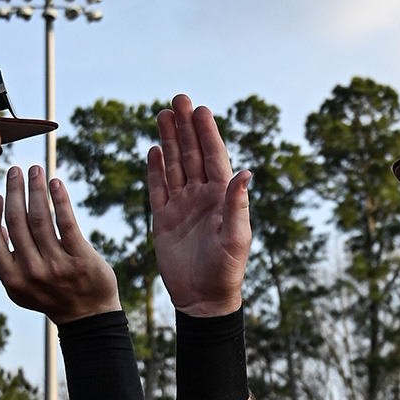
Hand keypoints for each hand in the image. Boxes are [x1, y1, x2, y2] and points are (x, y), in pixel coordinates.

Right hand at [0, 165, 120, 322]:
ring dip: (35, 188)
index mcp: (12, 279)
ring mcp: (57, 266)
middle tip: (15, 171)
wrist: (88, 316)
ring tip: (36, 170)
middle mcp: (32, 272)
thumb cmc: (52, 295)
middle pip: (17, 222)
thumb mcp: (22, 288)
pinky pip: (67, 222)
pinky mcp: (81, 258)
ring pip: (40, 218)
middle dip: (14, 191)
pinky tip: (55, 183)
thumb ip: (7, 263)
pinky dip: (59, 199)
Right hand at [149, 94, 251, 316]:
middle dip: (186, 127)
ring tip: (163, 115)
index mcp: (222, 198)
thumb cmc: (226, 271)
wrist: (203, 299)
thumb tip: (246, 172)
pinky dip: (155, 169)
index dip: (207, 133)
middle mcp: (202, 197)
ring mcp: (182, 206)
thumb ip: (237, 204)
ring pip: (174, 166)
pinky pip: (158, 188)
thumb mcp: (236, 238)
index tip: (200, 110)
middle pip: (192, 154)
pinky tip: (154, 150)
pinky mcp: (164, 219)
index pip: (214, 157)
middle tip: (178, 99)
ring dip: (170, 141)